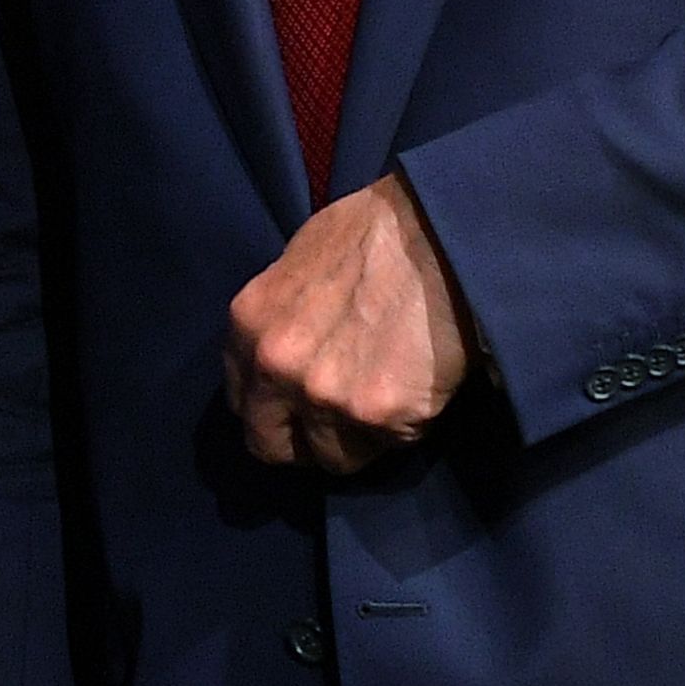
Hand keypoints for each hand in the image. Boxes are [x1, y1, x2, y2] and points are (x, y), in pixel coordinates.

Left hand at [223, 172, 474, 475]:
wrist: (442, 226)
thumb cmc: (375, 229)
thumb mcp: (297, 263)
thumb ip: (280, 321)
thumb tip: (287, 352)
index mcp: (249, 327)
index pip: (242, 405)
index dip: (274, 408)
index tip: (299, 405)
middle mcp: (276, 370)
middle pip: (270, 447)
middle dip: (302, 441)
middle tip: (337, 420)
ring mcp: (326, 398)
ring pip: (332, 458)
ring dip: (356, 438)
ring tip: (386, 395)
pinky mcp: (380, 415)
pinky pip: (385, 448)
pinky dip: (400, 428)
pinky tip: (415, 387)